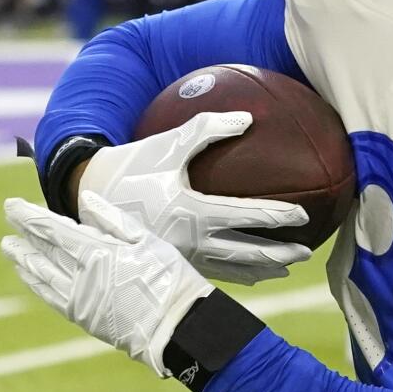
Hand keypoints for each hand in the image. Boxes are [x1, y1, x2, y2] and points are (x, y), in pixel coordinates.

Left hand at [2, 194, 214, 375]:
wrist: (176, 326)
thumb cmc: (169, 278)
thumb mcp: (149, 241)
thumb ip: (113, 220)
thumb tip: (85, 199)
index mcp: (96, 251)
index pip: (51, 229)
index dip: (28, 216)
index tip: (12, 204)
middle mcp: (79, 274)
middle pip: (42, 249)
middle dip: (23, 233)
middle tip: (8, 218)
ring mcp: (76, 297)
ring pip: (40, 273)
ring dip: (23, 258)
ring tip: (10, 247)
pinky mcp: (80, 315)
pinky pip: (48, 295)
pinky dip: (34, 282)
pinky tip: (28, 275)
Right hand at [77, 110, 311, 283]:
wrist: (86, 195)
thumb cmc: (130, 166)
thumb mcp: (167, 144)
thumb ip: (207, 129)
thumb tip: (248, 117)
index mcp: (193, 212)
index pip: (248, 217)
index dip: (278, 217)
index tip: (303, 216)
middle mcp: (192, 240)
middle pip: (248, 253)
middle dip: (281, 255)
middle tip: (306, 253)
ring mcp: (183, 255)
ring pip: (232, 269)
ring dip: (262, 270)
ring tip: (285, 269)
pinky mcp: (173, 262)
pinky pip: (213, 272)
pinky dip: (237, 274)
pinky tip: (250, 272)